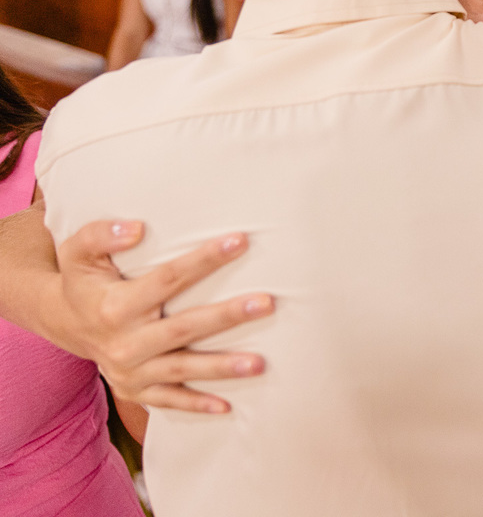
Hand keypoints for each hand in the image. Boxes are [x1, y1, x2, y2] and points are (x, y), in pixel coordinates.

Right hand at [56, 221, 273, 412]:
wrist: (63, 324)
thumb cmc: (83, 281)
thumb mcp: (77, 252)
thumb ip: (100, 235)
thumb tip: (137, 228)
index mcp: (116, 305)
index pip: (168, 279)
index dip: (205, 260)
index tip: (241, 241)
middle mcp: (124, 341)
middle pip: (184, 327)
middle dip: (227, 316)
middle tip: (267, 303)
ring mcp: (130, 370)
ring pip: (183, 369)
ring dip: (222, 367)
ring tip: (260, 363)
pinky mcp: (134, 391)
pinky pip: (169, 401)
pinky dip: (197, 405)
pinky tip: (228, 406)